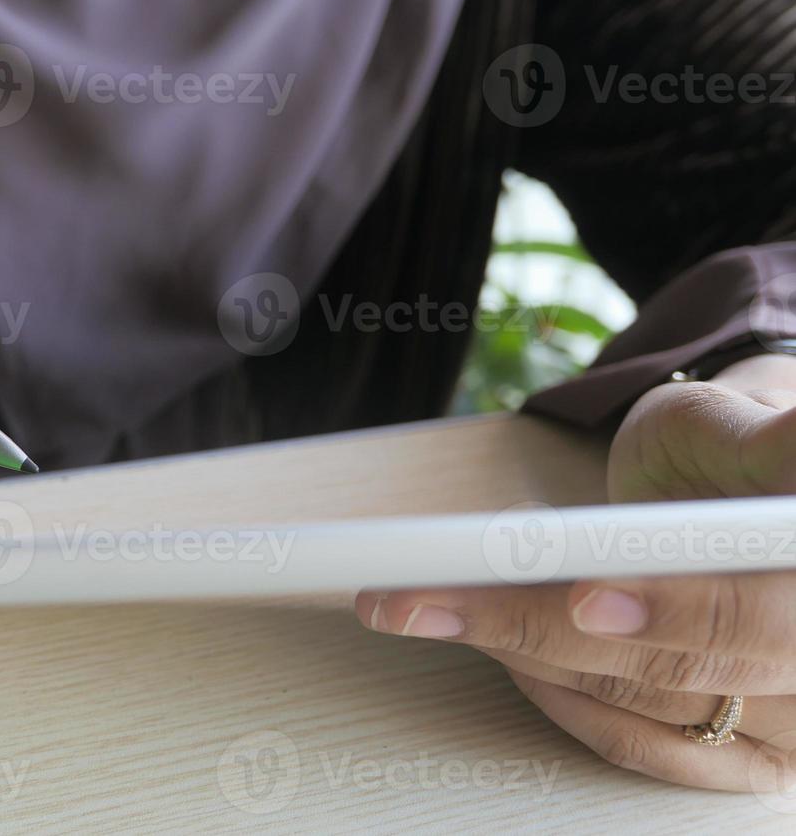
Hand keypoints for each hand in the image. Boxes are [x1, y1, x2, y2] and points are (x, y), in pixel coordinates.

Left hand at [356, 354, 795, 790]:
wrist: (744, 492)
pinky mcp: (745, 755)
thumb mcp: (733, 426)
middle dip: (537, 627)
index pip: (761, 615)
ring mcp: (791, 720)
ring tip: (424, 604)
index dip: (676, 611)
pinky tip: (495, 649)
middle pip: (679, 667)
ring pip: (645, 707)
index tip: (584, 599)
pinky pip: (640, 746)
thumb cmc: (732, 451)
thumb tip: (781, 448)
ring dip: (525, 656)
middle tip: (423, 598)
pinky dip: (560, 698)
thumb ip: (751, 445)